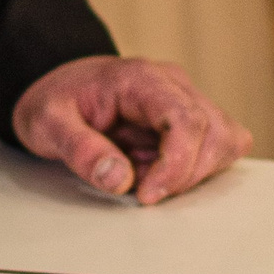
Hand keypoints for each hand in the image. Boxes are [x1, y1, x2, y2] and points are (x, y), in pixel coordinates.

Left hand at [12, 56, 250, 206]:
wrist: (59, 92)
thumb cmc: (55, 104)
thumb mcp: (47, 124)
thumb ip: (79, 149)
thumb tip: (119, 178)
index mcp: (140, 78)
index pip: (185, 120)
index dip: (176, 164)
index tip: (147, 195)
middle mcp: (173, 84)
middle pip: (214, 132)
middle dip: (185, 175)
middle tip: (142, 192)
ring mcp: (187, 99)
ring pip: (226, 140)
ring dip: (195, 172)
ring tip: (148, 177)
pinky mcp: (192, 118)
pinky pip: (220, 146)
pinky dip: (199, 168)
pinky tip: (161, 171)